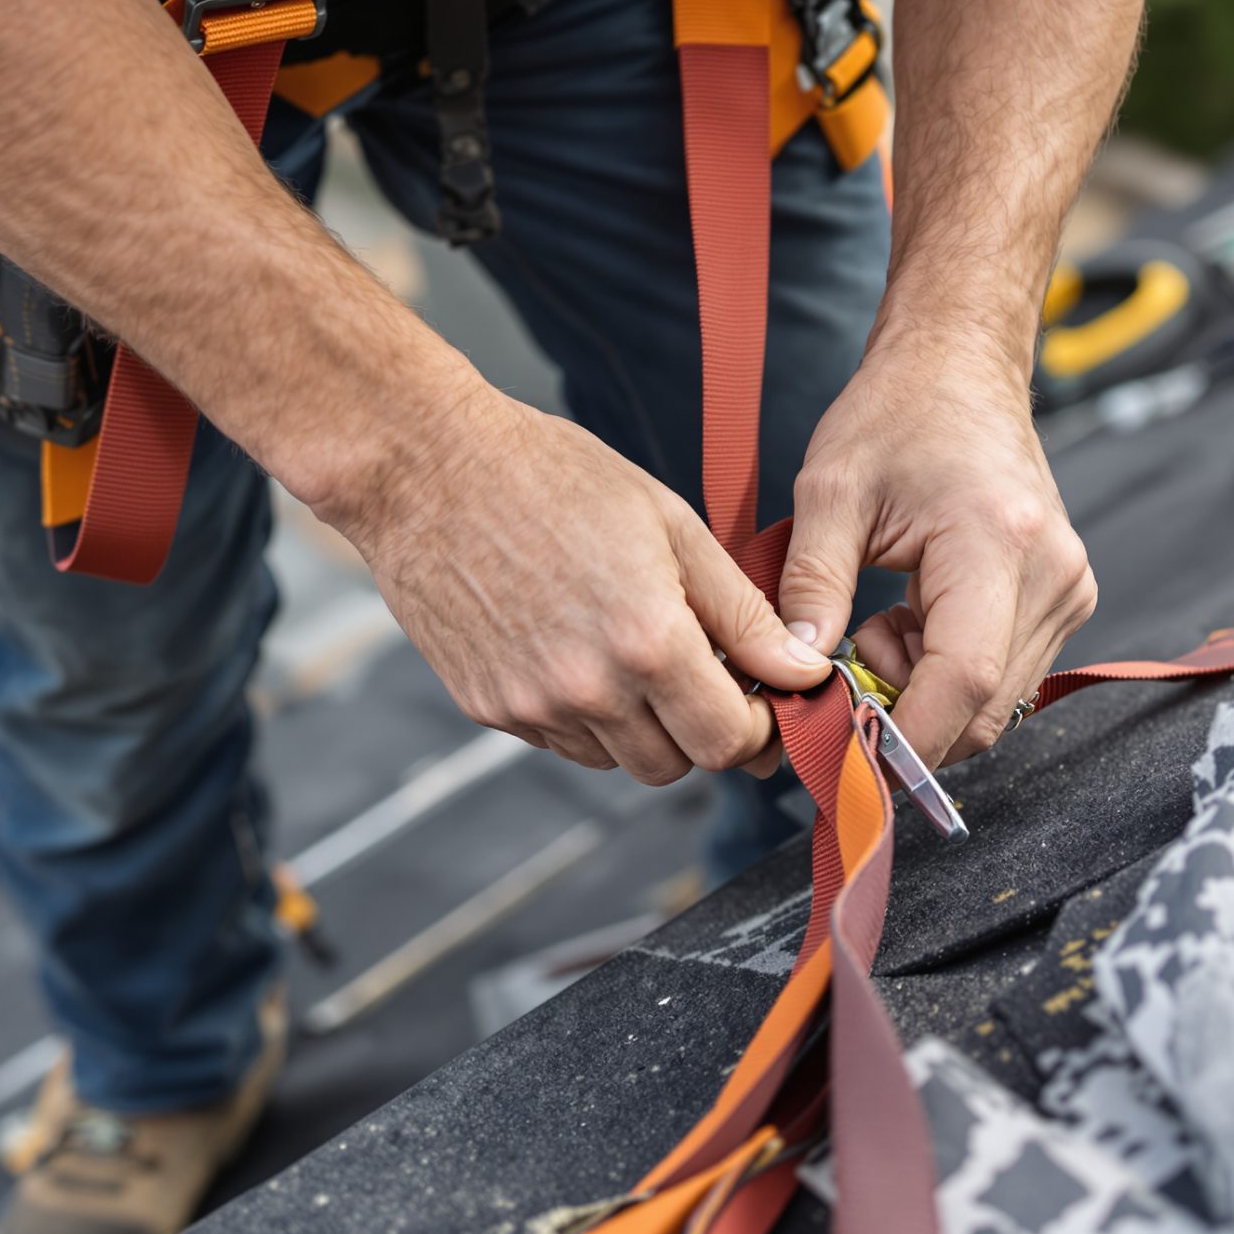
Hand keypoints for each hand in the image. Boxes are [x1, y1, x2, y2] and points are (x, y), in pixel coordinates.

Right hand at [324, 388, 832, 783]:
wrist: (427, 468)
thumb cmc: (554, 477)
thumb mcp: (672, 526)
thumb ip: (744, 614)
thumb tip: (806, 672)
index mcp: (648, 642)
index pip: (729, 740)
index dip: (759, 726)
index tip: (762, 694)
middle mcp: (590, 690)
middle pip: (678, 766)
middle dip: (705, 731)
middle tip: (707, 673)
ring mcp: (532, 705)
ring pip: (619, 760)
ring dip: (645, 726)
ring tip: (634, 649)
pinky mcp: (488, 708)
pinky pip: (563, 742)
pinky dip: (587, 716)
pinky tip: (577, 648)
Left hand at [778, 336, 1095, 766]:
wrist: (961, 368)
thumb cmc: (896, 416)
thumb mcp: (830, 491)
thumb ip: (811, 586)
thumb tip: (796, 672)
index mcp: (996, 544)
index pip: (964, 681)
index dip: (907, 736)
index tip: (845, 753)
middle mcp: (1051, 576)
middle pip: (984, 710)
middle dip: (906, 716)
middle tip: (846, 661)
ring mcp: (1069, 591)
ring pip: (995, 705)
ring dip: (925, 694)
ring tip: (879, 623)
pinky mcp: (1066, 600)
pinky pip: (1006, 677)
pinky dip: (948, 673)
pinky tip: (913, 620)